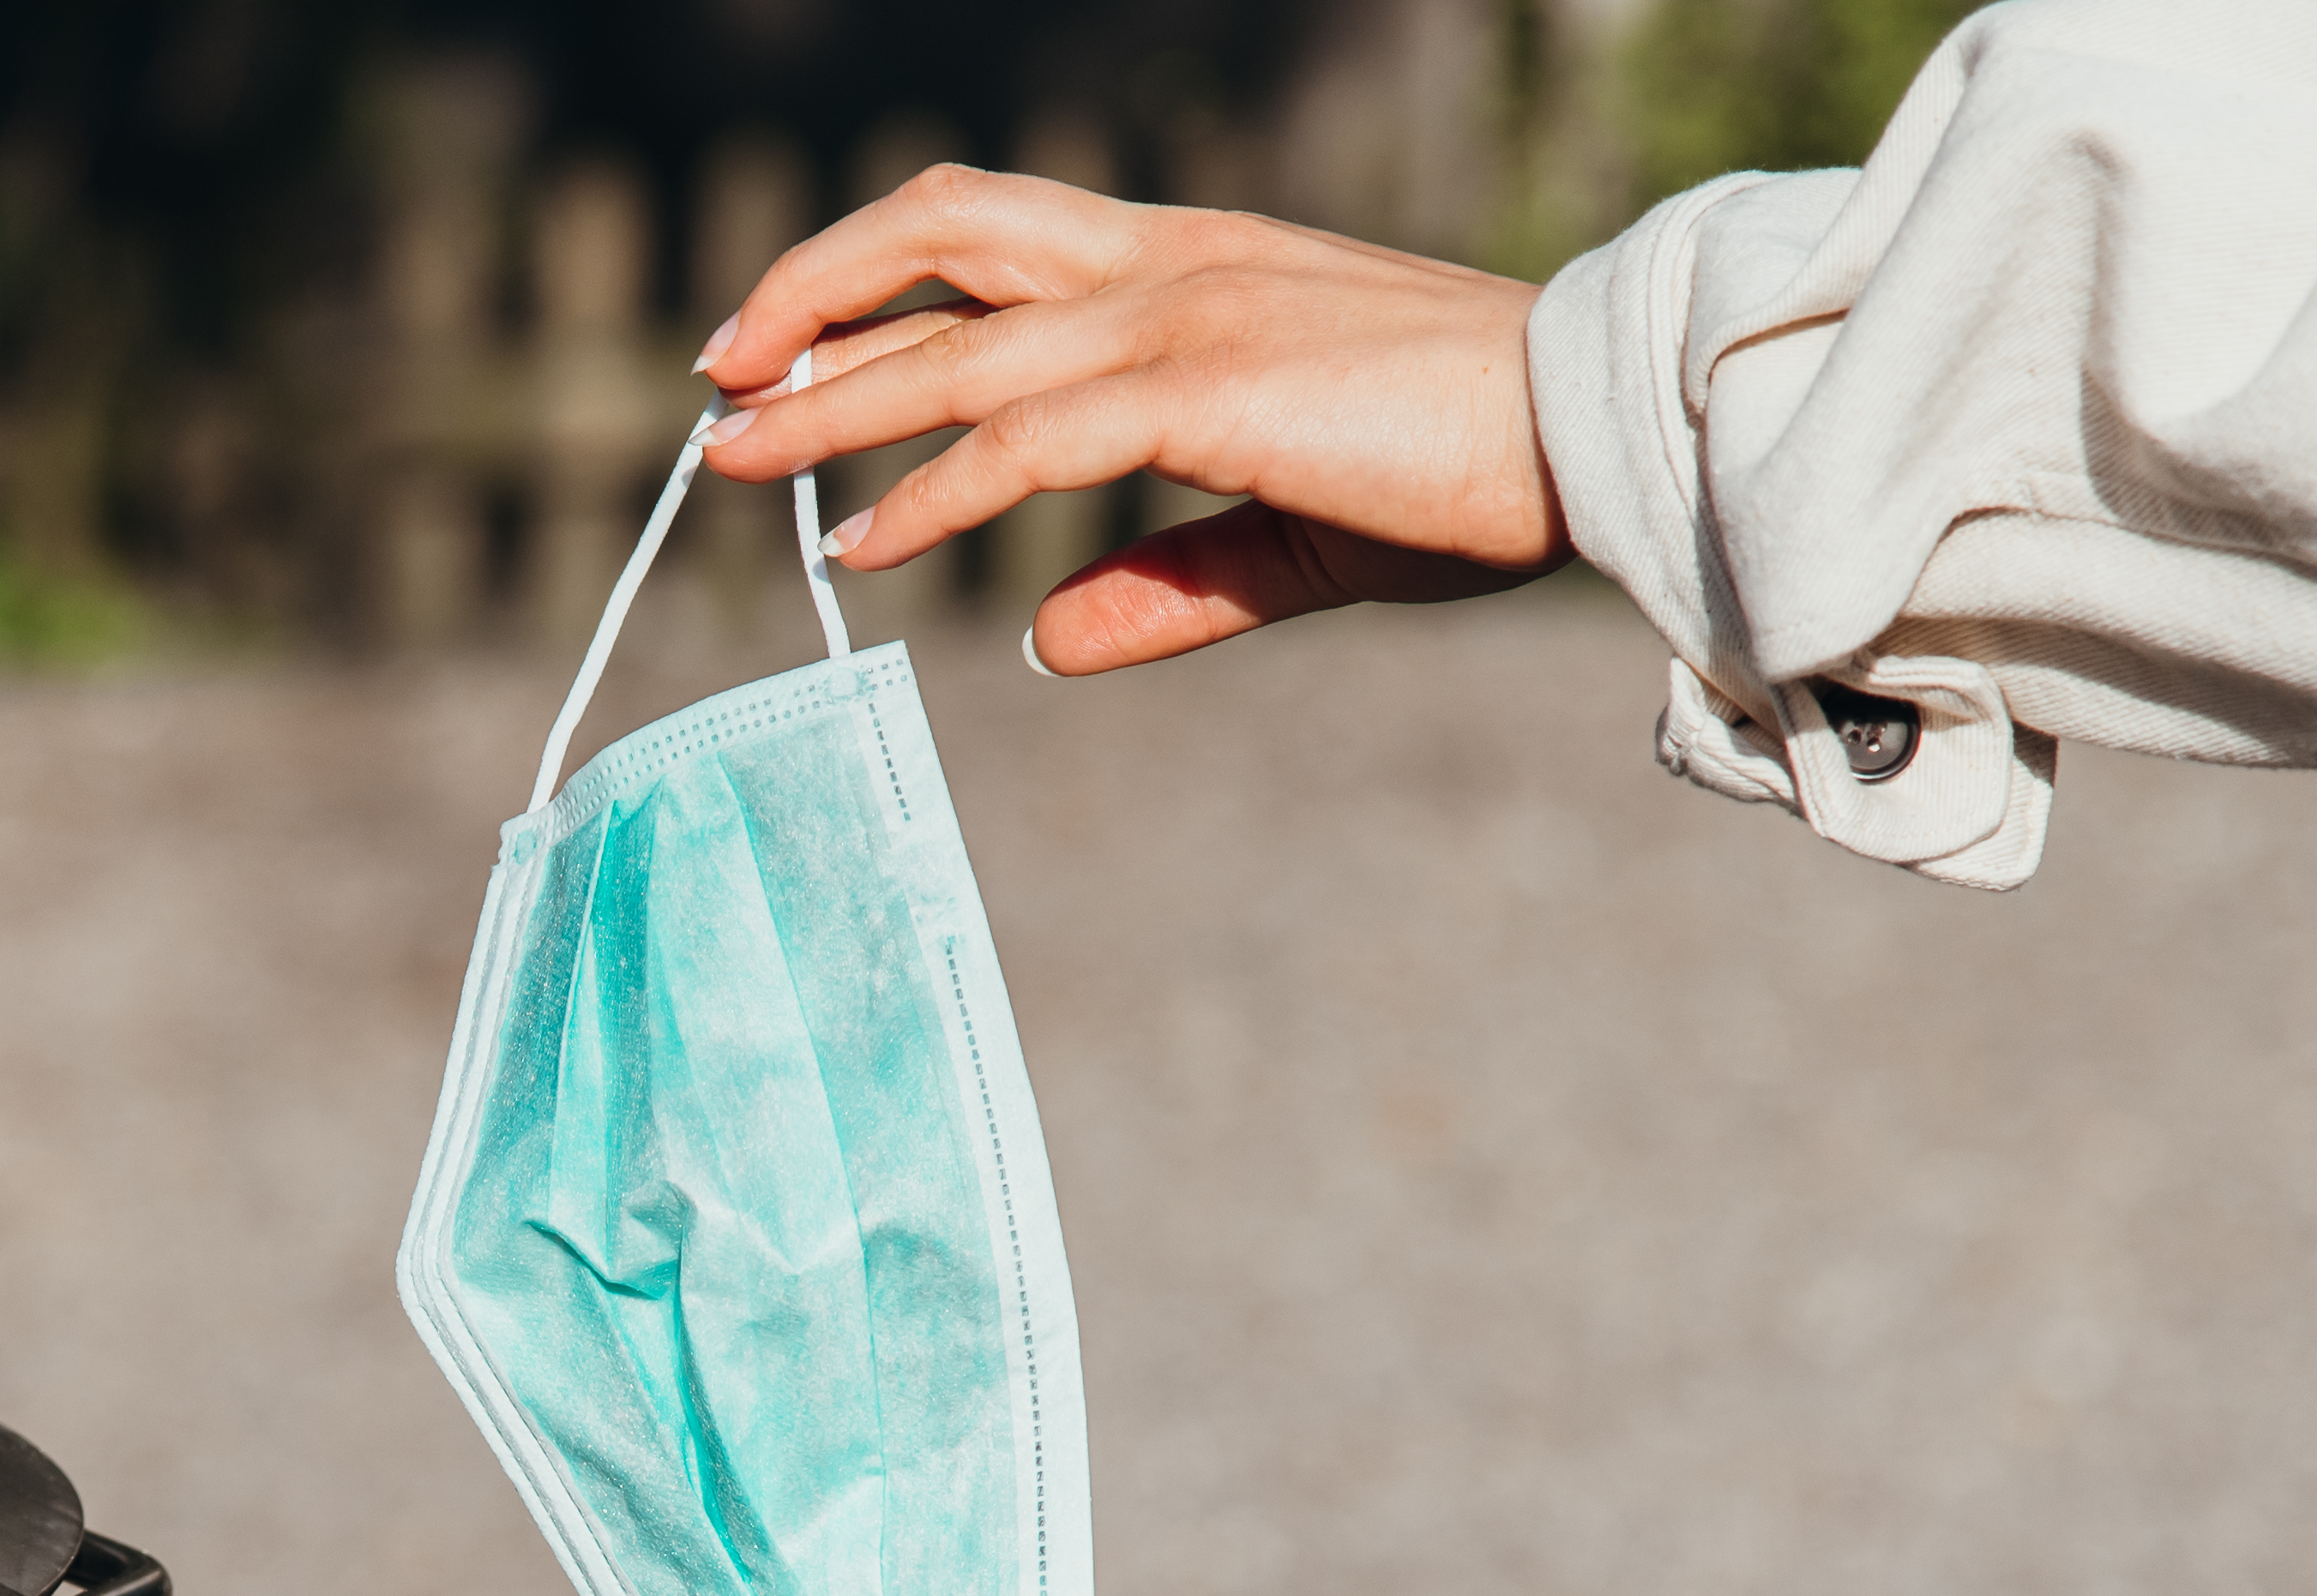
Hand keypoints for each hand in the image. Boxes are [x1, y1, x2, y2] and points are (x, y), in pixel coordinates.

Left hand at [699, 168, 1569, 672]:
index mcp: (1190, 262)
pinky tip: (862, 542)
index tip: (785, 354)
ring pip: (957, 347)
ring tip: (739, 462)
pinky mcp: (1202, 393)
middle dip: (812, 298)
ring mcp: (1182, 317)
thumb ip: (1170, 584)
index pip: (990, 237)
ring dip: (832, 403)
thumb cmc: (1476, 472)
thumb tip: (1046, 641)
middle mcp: (1168, 262)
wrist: (1597, 430)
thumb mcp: (1296, 539)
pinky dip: (928, 492)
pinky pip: (1024, 443)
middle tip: (719, 384)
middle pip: (941, 233)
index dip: (872, 282)